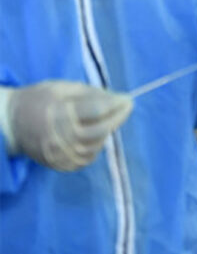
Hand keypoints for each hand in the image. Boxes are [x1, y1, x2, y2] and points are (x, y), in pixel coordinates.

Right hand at [0, 81, 131, 170]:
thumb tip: (117, 98)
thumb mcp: (62, 88)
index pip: (96, 110)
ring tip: (109, 119)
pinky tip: (97, 134)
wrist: (10, 124)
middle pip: (100, 130)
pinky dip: (96, 145)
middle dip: (118, 118)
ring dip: (107, 131)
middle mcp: (58, 137)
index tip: (128, 99)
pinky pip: (86, 158)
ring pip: (96, 145)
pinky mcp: (58, 164)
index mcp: (58, 113)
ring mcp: (58, 154)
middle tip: (127, 107)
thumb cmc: (38, 100)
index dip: (116, 104)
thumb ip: (90, 93)